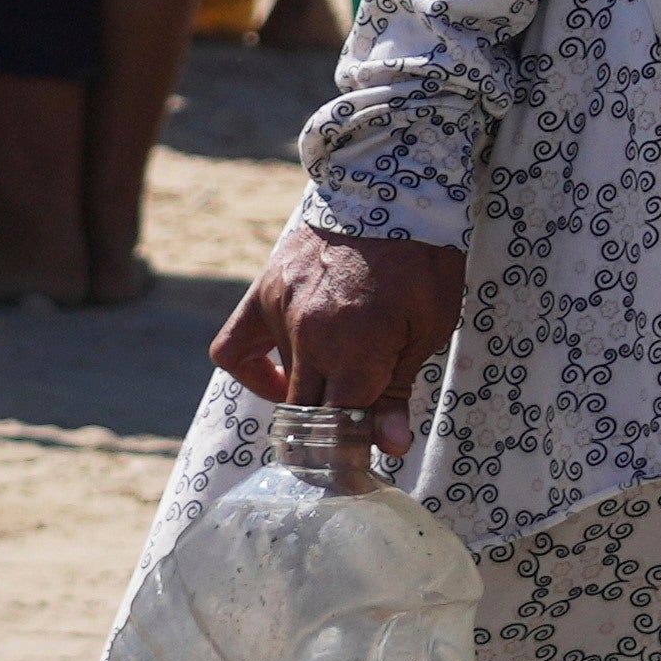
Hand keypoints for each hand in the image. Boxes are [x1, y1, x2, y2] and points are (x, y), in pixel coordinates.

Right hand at [211, 225, 465, 466]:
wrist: (393, 190)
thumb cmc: (423, 261)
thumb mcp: (429, 328)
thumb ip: (399, 389)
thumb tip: (388, 446)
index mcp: (355, 354)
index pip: (338, 432)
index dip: (348, 459)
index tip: (360, 471)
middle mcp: (310, 339)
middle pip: (304, 417)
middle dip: (325, 441)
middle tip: (348, 443)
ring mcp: (281, 314)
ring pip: (281, 385)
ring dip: (306, 400)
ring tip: (336, 390)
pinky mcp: (264, 291)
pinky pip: (232, 346)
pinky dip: (250, 370)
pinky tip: (275, 377)